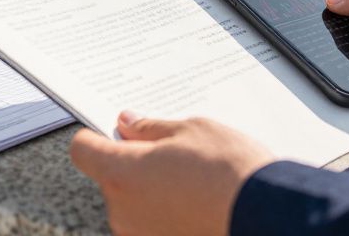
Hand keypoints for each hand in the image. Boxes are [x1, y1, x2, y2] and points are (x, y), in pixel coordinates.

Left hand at [70, 112, 275, 235]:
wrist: (264, 214)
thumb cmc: (229, 170)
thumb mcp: (191, 130)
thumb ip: (151, 128)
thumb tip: (129, 124)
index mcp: (121, 173)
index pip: (83, 149)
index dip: (96, 136)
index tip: (114, 131)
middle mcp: (122, 210)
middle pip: (111, 178)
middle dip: (133, 163)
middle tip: (171, 153)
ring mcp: (139, 234)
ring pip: (133, 202)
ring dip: (151, 190)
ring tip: (191, 180)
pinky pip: (151, 223)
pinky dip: (166, 212)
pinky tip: (195, 202)